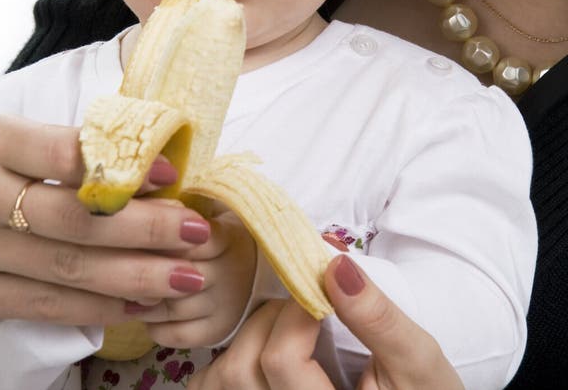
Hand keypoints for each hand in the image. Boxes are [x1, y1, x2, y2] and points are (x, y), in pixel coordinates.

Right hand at [0, 115, 212, 325]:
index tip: (173, 174)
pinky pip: (45, 306)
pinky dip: (99, 307)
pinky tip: (141, 302)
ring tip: (186, 274)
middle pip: (76, 220)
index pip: (67, 154)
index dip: (124, 167)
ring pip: (66, 269)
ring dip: (135, 275)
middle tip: (196, 232)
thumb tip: (154, 165)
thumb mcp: (11, 138)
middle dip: (146, 229)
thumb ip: (68, 148)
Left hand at [135, 209, 256, 348]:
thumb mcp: (206, 215)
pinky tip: (145, 312)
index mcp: (229, 237)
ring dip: (144, 301)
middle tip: (121, 266)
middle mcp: (231, 272)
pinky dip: (153, 326)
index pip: (194, 238)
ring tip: (129, 290)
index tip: (138, 235)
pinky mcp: (216, 332)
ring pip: (173, 307)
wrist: (250, 271)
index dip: (162, 238)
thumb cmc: (214, 237)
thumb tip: (142, 212)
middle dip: (146, 271)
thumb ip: (177, 213)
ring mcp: (225, 305)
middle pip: (178, 273)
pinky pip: (175, 334)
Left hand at [188, 254, 462, 388]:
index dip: (299, 311)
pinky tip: (265, 348)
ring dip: (247, 338)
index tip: (324, 290)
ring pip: (221, 381)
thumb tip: (334, 262)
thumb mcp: (418, 359)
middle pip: (242, 368)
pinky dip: (231, 363)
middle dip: (271, 319)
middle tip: (308, 306)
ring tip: (288, 327)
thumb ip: (377, 316)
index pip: (280, 360)